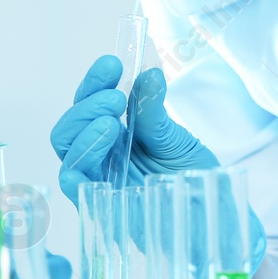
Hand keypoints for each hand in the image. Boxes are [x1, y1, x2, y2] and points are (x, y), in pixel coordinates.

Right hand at [50, 56, 215, 202]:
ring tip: (110, 122)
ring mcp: (98, 179)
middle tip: (115, 98)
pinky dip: (74, 176)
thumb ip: (155, 112)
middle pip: (70, 126)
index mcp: (114, 131)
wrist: (208, 214)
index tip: (111, 64)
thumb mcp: (176, 139)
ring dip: (84, 134)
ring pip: (69, 154)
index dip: (95, 81)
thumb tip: (149, 74)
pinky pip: (75, 191)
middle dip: (87, 106)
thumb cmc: (189, 176)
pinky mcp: (100, 207)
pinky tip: (80, 168)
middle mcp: (101, 153)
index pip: (90, 101)